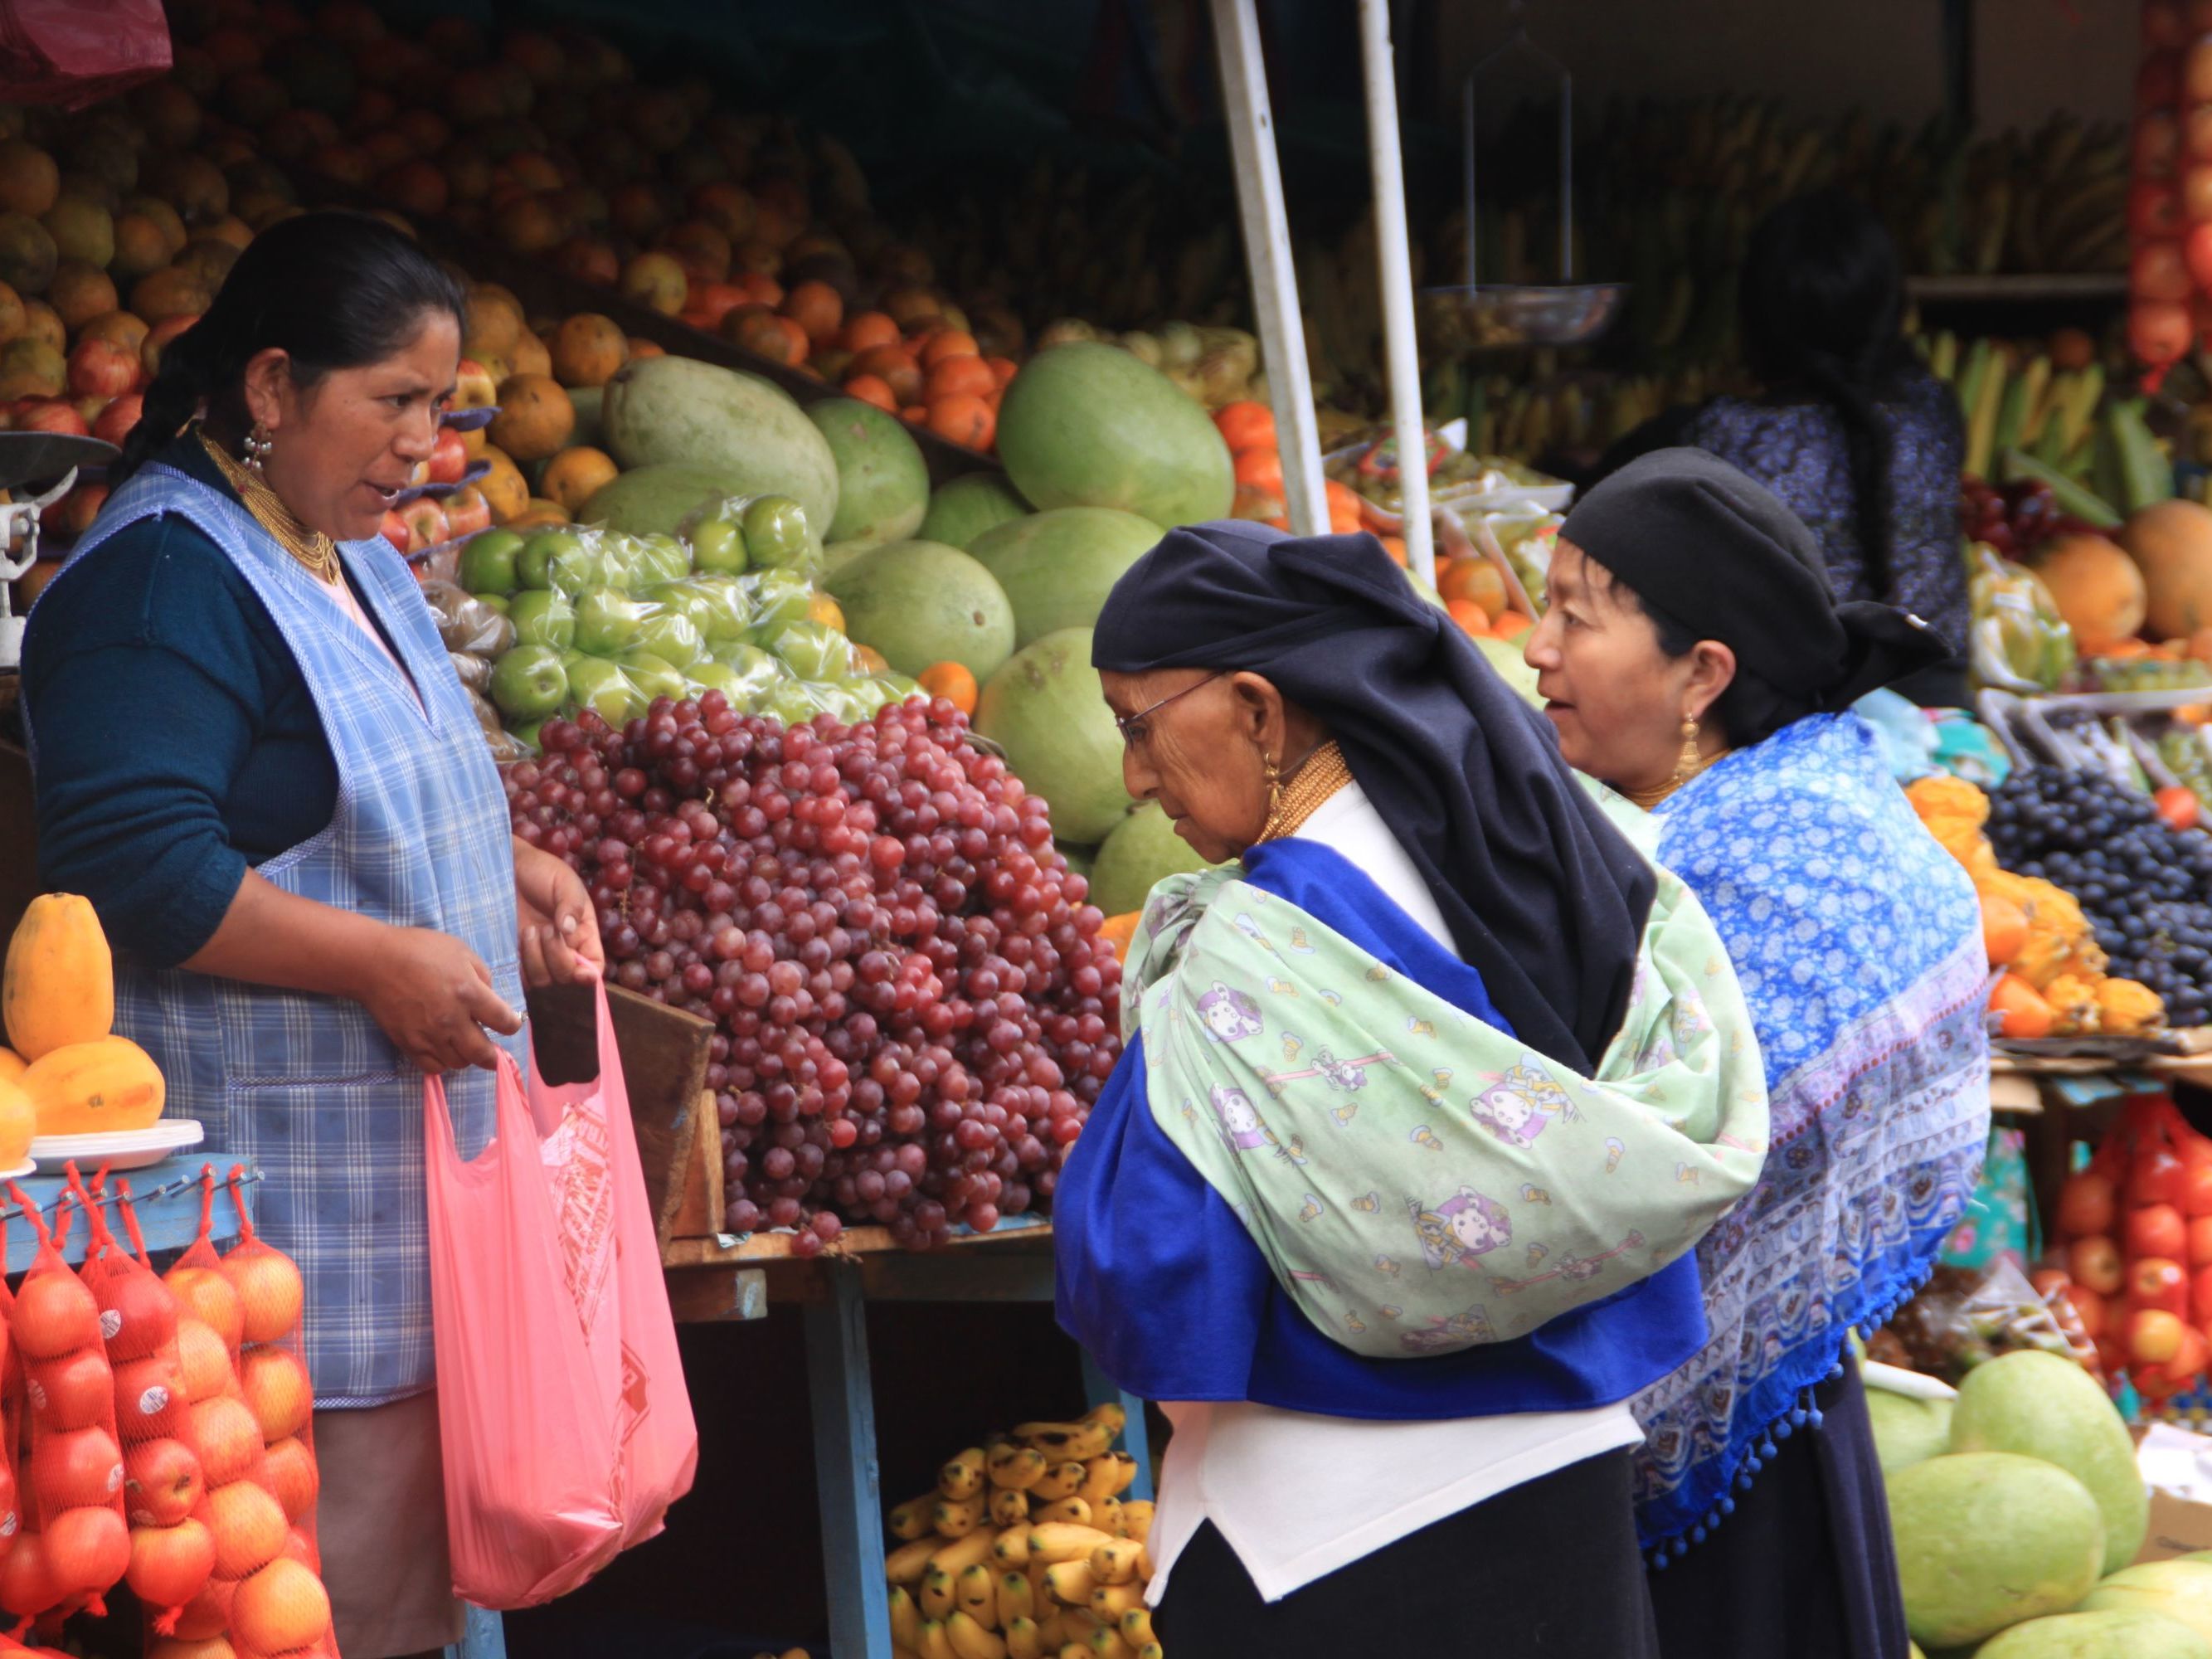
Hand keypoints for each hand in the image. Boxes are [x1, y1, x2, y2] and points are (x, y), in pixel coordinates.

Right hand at [351, 927, 520, 1073]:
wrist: (375, 962)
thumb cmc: (420, 949)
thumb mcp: (461, 951)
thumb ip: (483, 976)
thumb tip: (492, 998)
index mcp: (469, 993)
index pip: (504, 1022)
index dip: (513, 1024)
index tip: (511, 1024)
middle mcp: (452, 1019)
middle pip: (483, 1053)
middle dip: (493, 1056)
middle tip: (493, 1054)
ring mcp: (429, 1035)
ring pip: (459, 1063)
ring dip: (467, 1057)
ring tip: (464, 1047)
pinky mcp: (409, 1044)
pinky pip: (433, 1068)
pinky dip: (442, 1063)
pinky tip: (443, 1051)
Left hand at [514, 837, 604, 988]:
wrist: (508, 867)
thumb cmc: (542, 871)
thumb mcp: (564, 882)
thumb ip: (571, 905)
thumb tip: (568, 929)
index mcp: (584, 934)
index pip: (593, 966)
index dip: (588, 976)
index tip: (579, 972)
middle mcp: (564, 949)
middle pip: (566, 977)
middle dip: (556, 958)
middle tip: (545, 928)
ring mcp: (539, 955)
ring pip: (542, 980)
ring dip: (534, 959)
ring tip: (527, 930)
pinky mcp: (516, 957)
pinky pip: (520, 977)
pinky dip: (518, 967)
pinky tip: (516, 942)